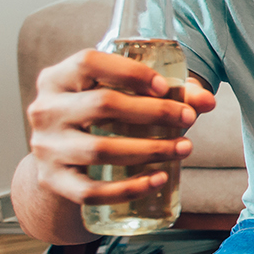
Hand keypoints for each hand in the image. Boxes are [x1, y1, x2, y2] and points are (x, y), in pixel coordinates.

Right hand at [25, 49, 211, 205]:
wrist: (60, 158)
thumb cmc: (99, 116)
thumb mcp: (121, 95)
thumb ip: (166, 92)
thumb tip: (208, 101)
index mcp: (57, 77)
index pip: (88, 63)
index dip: (130, 72)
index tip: (166, 86)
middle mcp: (45, 109)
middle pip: (101, 105)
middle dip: (153, 112)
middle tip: (188, 118)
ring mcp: (45, 148)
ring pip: (99, 150)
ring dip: (149, 150)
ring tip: (185, 148)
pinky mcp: (52, 181)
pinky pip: (91, 191)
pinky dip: (128, 188)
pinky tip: (158, 180)